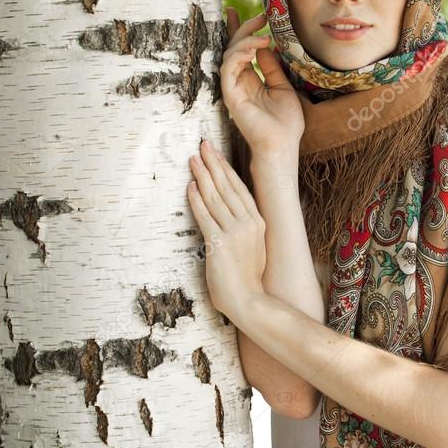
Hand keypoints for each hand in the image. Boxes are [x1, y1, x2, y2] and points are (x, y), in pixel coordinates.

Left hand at [187, 138, 266, 321]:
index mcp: (258, 222)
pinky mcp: (219, 244)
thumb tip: (230, 217)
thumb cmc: (248, 280)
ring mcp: (235, 233)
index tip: (217, 154)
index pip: (240, 189)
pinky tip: (190, 187)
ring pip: (216, 197)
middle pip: (228, 187)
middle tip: (203, 145)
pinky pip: (205, 216)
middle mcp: (249, 223)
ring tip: (193, 159)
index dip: (226, 169)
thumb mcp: (253, 248)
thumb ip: (244, 230)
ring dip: (203, 176)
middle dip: (213, 164)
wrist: (249, 301)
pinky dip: (196, 200)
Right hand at [221, 7, 303, 154]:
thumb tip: (265, 46)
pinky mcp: (230, 96)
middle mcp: (239, 83)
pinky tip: (253, 49)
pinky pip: (227, 70)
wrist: (283, 145)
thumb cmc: (285, 122)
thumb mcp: (283, 87)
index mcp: (251, 80)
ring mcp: (233, 89)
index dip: (241, 31)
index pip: (242, 51)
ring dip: (244, 41)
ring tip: (262, 36)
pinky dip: (238, 56)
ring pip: (229, 56)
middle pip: (234, 49)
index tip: (244, 13)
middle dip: (243, 29)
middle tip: (260, 17)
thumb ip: (272, 67)